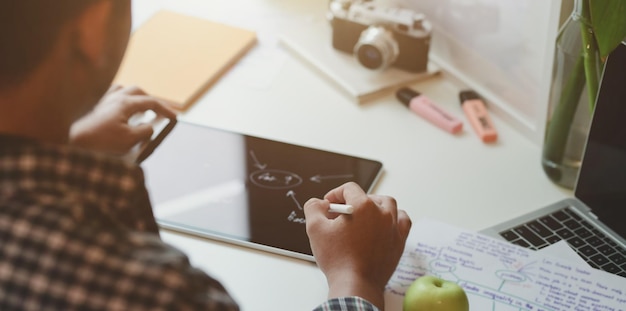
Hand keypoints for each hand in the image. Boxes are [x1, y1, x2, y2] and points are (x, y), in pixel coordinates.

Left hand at [70, 85, 176, 155]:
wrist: (70, 142)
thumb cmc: (98, 141)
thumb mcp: (129, 140)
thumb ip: (144, 131)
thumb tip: (148, 127)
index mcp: (125, 103)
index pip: (151, 102)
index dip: (165, 109)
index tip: (174, 116)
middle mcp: (113, 97)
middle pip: (137, 91)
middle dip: (150, 100)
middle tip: (157, 112)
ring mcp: (101, 100)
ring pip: (122, 90)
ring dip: (133, 97)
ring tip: (137, 108)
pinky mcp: (91, 107)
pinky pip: (108, 95)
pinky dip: (118, 100)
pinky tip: (117, 110)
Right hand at [304, 182, 411, 309]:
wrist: (356, 284)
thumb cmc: (338, 259)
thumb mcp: (315, 229)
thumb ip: (313, 208)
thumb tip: (318, 203)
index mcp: (363, 206)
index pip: (349, 189)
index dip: (336, 194)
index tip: (329, 205)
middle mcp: (382, 213)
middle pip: (369, 196)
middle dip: (354, 201)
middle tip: (342, 214)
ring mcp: (393, 227)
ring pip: (388, 206)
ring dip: (375, 206)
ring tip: (364, 216)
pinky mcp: (399, 241)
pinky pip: (403, 221)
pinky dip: (394, 218)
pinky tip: (384, 224)